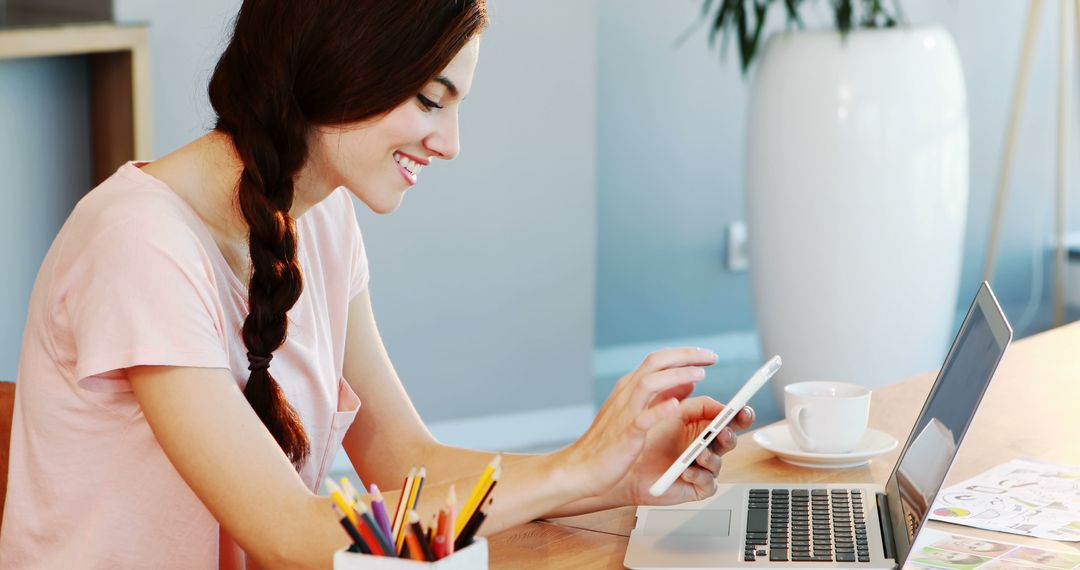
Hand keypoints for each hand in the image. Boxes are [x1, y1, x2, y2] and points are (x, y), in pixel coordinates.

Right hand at [560, 348, 721, 500]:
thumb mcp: (636, 413)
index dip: (684, 354)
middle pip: (655, 362)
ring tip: (700, 375)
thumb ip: (660, 397)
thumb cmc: (610, 442)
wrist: (582, 467)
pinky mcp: (625, 434)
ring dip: (676, 376)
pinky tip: (677, 407)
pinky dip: (660, 410)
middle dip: (686, 357)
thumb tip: (688, 383)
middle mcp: (626, 394)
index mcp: (629, 388)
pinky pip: (642, 418)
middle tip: (711, 357)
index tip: (707, 356)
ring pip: (649, 383)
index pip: (658, 360)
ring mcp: (624, 412)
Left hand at [615, 396, 754, 505]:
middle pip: (728, 438)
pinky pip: (706, 482)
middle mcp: (704, 445)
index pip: (726, 417)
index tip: (742, 408)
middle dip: (731, 434)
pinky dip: (698, 475)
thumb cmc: (644, 440)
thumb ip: (685, 401)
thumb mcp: (665, 416)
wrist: (625, 467)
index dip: (737, 413)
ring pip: (718, 461)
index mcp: (701, 425)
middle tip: (723, 431)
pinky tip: (686, 471)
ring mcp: (702, 466)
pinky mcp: (696, 486)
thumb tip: (694, 381)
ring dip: (711, 456)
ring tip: (700, 454)